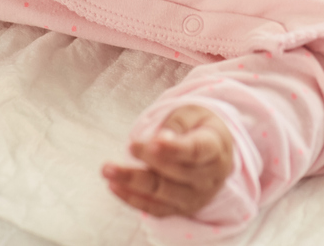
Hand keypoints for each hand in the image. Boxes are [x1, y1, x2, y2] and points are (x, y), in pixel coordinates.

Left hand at [103, 105, 233, 216]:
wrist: (214, 154)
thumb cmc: (199, 127)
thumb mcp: (193, 115)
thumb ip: (178, 124)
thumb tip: (161, 139)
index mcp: (215, 150)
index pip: (195, 151)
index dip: (174, 148)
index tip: (153, 142)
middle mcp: (207, 179)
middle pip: (176, 173)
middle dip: (149, 161)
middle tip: (129, 146)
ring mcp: (194, 197)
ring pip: (162, 192)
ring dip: (133, 182)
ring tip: (108, 170)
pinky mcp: (179, 209)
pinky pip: (154, 208)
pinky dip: (132, 198)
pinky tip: (114, 186)